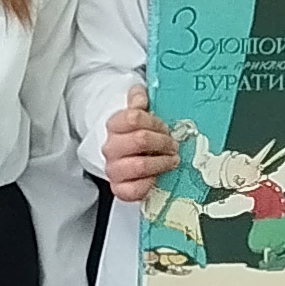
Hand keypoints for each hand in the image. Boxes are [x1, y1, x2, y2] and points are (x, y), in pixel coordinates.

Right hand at [102, 83, 173, 202]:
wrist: (126, 158)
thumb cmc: (137, 135)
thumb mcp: (138, 113)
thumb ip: (138, 100)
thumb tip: (141, 95)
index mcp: (114, 125)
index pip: (134, 117)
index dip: (155, 122)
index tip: (165, 128)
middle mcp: (111, 148)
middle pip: (140, 139)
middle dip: (163, 142)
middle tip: (173, 145)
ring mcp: (114, 169)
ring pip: (139, 165)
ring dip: (161, 162)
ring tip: (172, 160)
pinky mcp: (118, 189)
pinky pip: (133, 190)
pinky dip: (149, 184)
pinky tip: (157, 177)